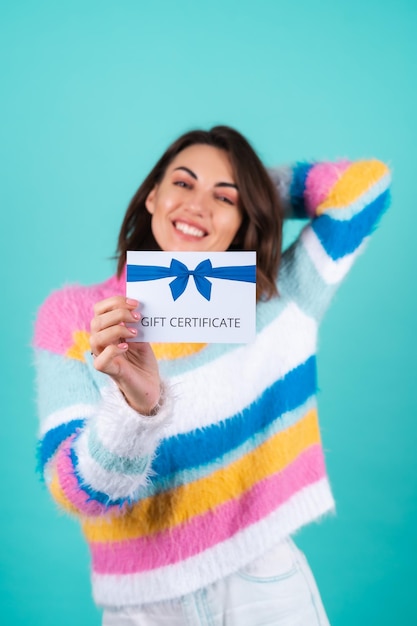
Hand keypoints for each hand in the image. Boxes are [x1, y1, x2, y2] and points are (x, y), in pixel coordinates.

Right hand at [89, 296, 160, 414]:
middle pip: (96, 321)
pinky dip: (113, 350)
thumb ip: (136, 324)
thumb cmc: (143, 361)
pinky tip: (126, 347)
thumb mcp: (142, 336)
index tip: (135, 303)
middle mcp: (101, 342)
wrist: (150, 384)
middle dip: (118, 314)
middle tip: (137, 317)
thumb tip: (137, 308)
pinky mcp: (108, 371)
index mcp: (107, 330)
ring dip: (116, 330)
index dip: (115, 302)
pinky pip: (100, 360)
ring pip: (95, 338)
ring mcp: (102, 356)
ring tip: (134, 333)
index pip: (99, 310)